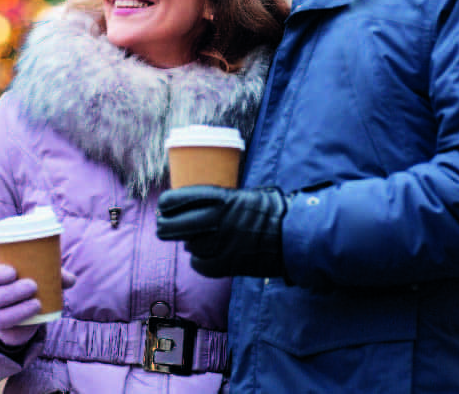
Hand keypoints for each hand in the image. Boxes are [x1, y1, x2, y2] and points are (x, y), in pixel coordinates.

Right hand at [0, 263, 75, 347]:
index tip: (13, 272)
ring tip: (37, 303)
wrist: (28, 313)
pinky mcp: (5, 330)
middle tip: (33, 286)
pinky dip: (22, 321)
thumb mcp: (42, 277)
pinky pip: (7, 330)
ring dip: (18, 310)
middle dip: (12, 292)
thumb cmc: (33, 287)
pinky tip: (36, 314)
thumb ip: (55, 275)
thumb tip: (70, 280)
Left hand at [156, 185, 288, 277]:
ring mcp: (220, 243)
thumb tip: (198, 201)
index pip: (179, 199)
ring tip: (198, 240)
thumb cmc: (273, 211)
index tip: (164, 206)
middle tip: (164, 227)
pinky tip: (205, 257)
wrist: (294, 236)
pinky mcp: (226, 264)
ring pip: (189, 246)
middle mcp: (217, 219)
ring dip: (190, 244)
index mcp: (221, 198)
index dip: (166, 204)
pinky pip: (200, 264)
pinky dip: (200, 261)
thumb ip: (222, 198)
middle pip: (173, 226)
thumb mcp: (246, 194)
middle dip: (165, 227)